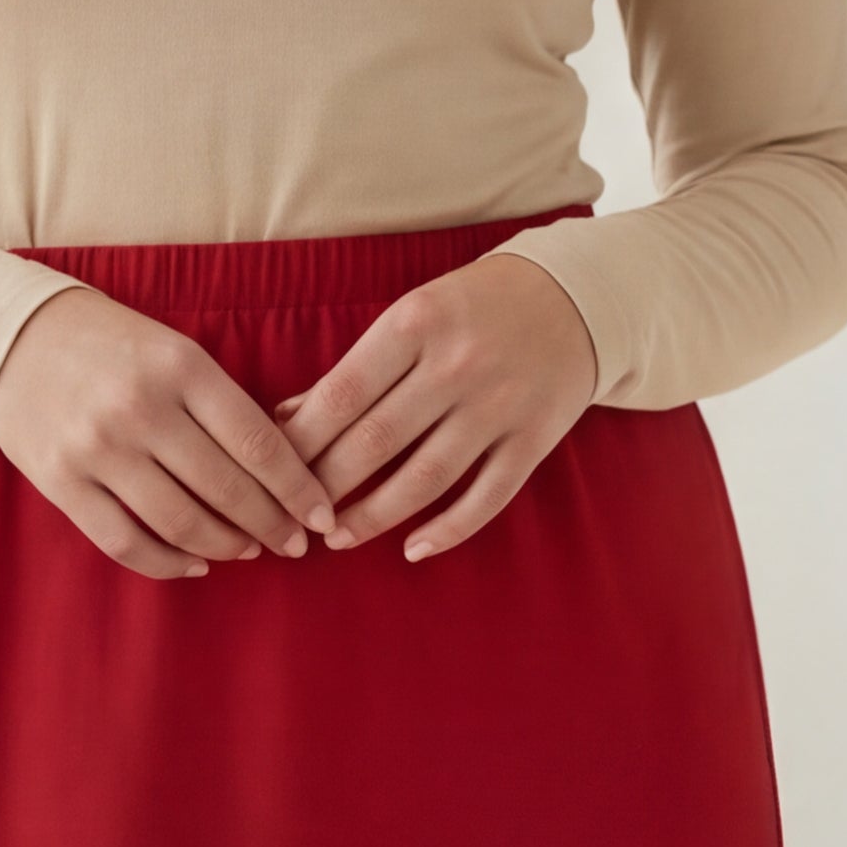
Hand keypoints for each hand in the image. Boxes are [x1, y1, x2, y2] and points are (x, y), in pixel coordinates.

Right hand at [0, 283, 339, 581]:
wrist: (14, 341)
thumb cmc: (114, 348)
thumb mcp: (174, 351)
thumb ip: (222, 405)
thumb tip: (285, 473)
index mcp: (179, 366)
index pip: (257, 442)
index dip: (298, 489)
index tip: (323, 516)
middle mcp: (140, 408)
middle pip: (226, 489)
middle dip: (272, 525)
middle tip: (294, 543)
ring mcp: (97, 449)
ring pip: (181, 523)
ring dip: (225, 546)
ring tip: (247, 548)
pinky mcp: (62, 483)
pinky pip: (126, 543)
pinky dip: (169, 563)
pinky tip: (195, 563)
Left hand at [276, 247, 599, 558]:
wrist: (576, 298)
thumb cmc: (473, 307)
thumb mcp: (411, 316)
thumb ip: (356, 369)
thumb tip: (288, 419)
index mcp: (416, 324)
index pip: (342, 394)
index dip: (301, 442)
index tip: (271, 473)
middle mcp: (457, 366)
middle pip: (376, 441)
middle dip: (327, 486)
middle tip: (296, 516)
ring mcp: (499, 407)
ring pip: (426, 477)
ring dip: (374, 516)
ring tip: (337, 537)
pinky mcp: (534, 440)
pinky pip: (486, 497)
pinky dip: (448, 530)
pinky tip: (413, 549)